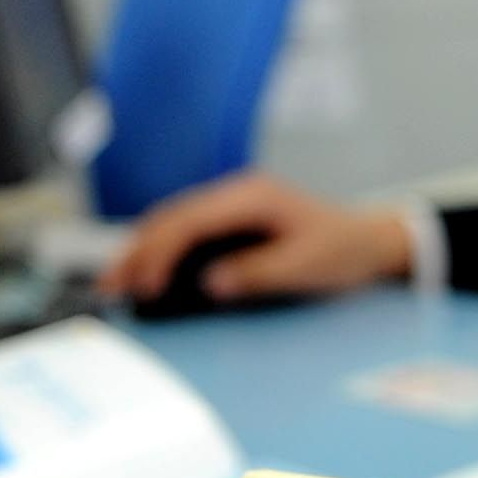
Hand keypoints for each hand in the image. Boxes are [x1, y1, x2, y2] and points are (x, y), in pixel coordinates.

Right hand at [101, 172, 415, 307]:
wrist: (367, 239)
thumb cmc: (340, 249)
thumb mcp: (304, 266)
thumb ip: (257, 274)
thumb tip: (210, 284)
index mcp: (251, 196)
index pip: (190, 220)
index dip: (160, 252)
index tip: (144, 285)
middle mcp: (236, 192)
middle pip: (171, 217)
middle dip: (137, 251)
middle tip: (109, 285)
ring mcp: (231, 203)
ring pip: (172, 220)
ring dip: (142, 249)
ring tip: (115, 281)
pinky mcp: (231, 219)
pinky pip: (185, 229)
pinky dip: (160, 249)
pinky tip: (144, 269)